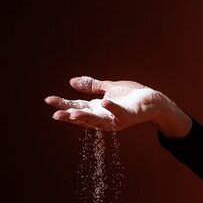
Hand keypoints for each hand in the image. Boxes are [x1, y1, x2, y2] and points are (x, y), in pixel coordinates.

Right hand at [44, 76, 190, 136]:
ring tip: (72, 114)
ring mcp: (117, 118)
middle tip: (55, 114)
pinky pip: (120, 113)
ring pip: (98, 120)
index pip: (77, 107)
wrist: (154, 101)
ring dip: (86, 117)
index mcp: (98, 110)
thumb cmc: (132, 96)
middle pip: (84, 117)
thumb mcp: (108, 88)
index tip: (48, 100)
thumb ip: (91, 86)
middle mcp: (105, 117)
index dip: (63, 104)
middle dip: (69, 116)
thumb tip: (71, 82)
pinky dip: (112, 108)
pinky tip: (104, 102)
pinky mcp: (130, 115)